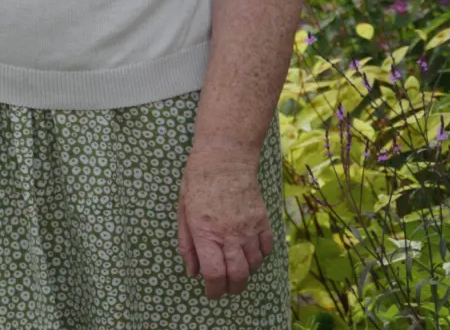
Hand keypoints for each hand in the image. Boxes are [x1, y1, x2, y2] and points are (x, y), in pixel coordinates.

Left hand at [177, 148, 274, 299]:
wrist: (225, 157)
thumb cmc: (197, 180)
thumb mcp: (183, 210)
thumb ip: (187, 243)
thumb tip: (192, 272)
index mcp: (205, 232)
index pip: (215, 274)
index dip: (214, 290)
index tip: (211, 292)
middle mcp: (229, 234)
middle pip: (238, 276)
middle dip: (232, 288)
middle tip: (225, 287)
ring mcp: (249, 228)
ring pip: (254, 265)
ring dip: (246, 272)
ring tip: (236, 268)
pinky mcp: (263, 220)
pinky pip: (267, 249)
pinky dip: (260, 256)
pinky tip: (250, 251)